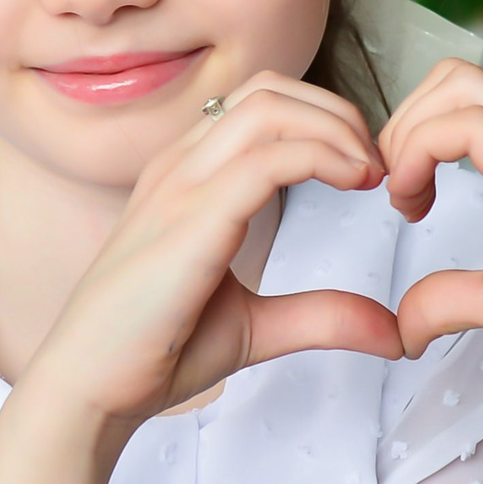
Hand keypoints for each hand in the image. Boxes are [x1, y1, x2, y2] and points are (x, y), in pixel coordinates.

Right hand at [0, 75, 403, 483]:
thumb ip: (322, 316)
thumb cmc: (152, 352)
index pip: (262, 103)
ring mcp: (179, 187)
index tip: (369, 171)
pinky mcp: (189, 221)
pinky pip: (266, 160)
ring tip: (372, 174)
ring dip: (338, 130)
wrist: (90, 392)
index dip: (326, 121)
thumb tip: (392, 330)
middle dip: (341, 115)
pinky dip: (323, 157)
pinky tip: (356, 184)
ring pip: (270, 109)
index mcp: (186, 176)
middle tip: (381, 168)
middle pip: (272, 91)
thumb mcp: (257, 328)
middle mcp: (179, 166)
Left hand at [378, 62, 482, 445]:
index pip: (470, 95)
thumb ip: (456, 294)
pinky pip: (466, 125)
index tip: (408, 198)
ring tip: (404, 195)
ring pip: (457, 85)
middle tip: (397, 191)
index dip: (419, 133)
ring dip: (407, 134)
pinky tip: (416, 200)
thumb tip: (405, 324)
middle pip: (455, 76)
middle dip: (403, 124)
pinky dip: (419, 153)